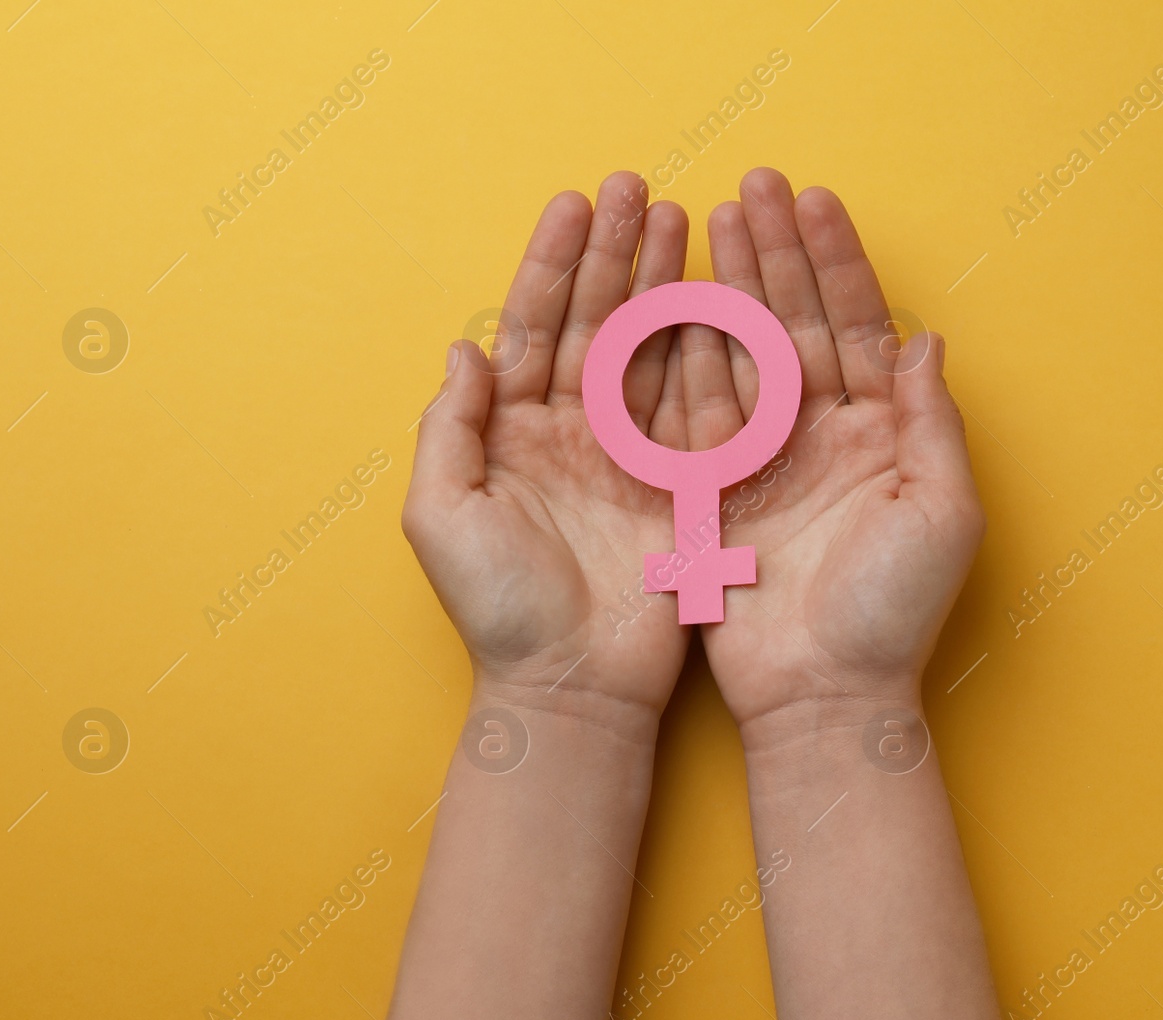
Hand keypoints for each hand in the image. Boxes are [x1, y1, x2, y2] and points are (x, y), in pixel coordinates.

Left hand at [402, 172, 693, 722]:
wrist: (572, 687)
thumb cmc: (498, 610)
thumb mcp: (443, 517)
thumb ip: (448, 430)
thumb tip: (464, 351)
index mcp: (511, 432)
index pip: (532, 326)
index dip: (553, 264)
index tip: (577, 204)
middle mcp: (570, 431)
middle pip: (595, 322)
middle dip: (615, 254)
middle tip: (640, 189)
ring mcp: (627, 454)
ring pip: (648, 349)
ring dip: (663, 284)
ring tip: (682, 220)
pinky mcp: (678, 484)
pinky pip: (694, 403)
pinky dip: (707, 350)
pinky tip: (719, 297)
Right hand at [686, 168, 984, 739]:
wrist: (821, 696)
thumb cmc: (893, 614)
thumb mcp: (940, 514)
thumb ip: (934, 424)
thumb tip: (927, 340)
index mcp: (883, 433)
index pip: (857, 326)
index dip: (835, 262)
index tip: (810, 201)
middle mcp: (824, 435)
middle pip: (796, 323)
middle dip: (774, 254)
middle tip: (750, 187)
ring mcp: (768, 459)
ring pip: (744, 354)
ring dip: (727, 288)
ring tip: (707, 222)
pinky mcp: (716, 490)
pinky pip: (698, 411)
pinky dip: (686, 357)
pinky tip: (673, 304)